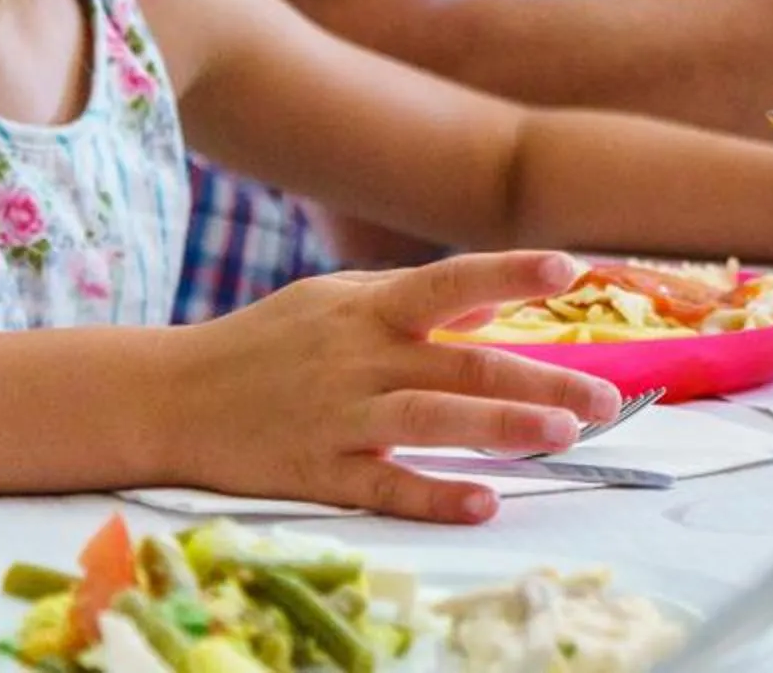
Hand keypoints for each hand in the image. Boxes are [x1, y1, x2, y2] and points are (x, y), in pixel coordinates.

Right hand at [156, 249, 622, 523]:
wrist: (167, 395)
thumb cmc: (265, 342)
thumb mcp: (334, 300)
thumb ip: (412, 302)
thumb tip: (492, 301)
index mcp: (369, 309)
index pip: (451, 282)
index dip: (510, 273)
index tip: (569, 270)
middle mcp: (360, 356)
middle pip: (464, 363)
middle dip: (542, 378)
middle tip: (605, 397)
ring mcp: (339, 414)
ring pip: (434, 420)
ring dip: (504, 426)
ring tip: (563, 435)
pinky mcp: (316, 469)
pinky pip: (384, 484)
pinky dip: (434, 494)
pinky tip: (481, 502)